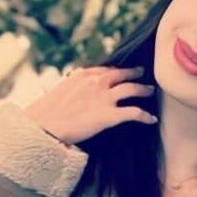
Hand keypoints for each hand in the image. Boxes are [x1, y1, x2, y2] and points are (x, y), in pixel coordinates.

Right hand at [22, 65, 156, 144]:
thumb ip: (70, 90)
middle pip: (121, 74)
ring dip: (143, 89)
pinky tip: (152, 119)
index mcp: (82, 75)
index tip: (120, 72)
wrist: (44, 126)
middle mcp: (96, 82)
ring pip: (131, 88)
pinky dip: (145, 116)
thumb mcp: (57, 94)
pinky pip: (134, 113)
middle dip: (133, 73)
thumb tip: (70, 95)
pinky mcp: (110, 115)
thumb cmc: (45, 115)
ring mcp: (104, 98)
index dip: (114, 71)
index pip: (103, 69)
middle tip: (141, 73)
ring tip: (150, 91)